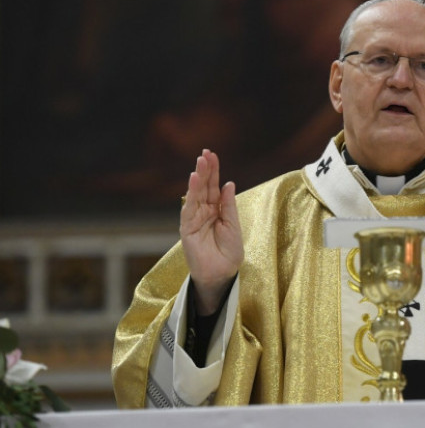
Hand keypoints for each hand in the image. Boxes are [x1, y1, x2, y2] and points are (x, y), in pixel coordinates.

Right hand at [180, 149, 243, 314]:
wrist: (221, 274)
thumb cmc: (229, 253)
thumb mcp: (233, 226)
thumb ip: (228, 206)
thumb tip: (229, 183)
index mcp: (217, 210)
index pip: (214, 186)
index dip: (214, 171)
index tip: (213, 155)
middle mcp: (204, 211)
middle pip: (204, 187)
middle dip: (205, 169)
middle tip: (206, 153)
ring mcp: (194, 219)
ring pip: (196, 194)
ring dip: (198, 177)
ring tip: (200, 162)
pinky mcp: (187, 228)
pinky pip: (189, 208)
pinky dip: (191, 194)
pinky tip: (194, 180)